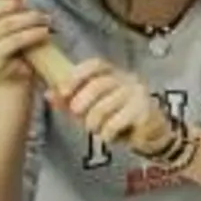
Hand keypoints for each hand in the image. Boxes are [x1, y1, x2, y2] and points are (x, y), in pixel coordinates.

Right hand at [0, 0, 48, 82]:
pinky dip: (32, 34)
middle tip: (25, 5)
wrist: (15, 72)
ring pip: (4, 25)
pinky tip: (43, 32)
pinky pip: (14, 41)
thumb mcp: (5, 10)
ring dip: (29, 19)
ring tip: (43, 19)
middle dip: (10, 5)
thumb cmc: (7, 36)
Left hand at [53, 59, 169, 149]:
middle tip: (78, 117)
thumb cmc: (119, 118)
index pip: (96, 65)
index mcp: (115, 74)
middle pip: (97, 85)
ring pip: (103, 108)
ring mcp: (138, 94)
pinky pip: (115, 124)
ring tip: (98, 129)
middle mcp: (129, 79)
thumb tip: (49, 94)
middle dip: (81, 105)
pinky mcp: (145, 111)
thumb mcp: (91, 108)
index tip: (62, 91)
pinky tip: (110, 135)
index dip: (77, 75)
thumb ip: (71, 101)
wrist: (151, 135)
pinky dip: (107, 134)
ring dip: (94, 124)